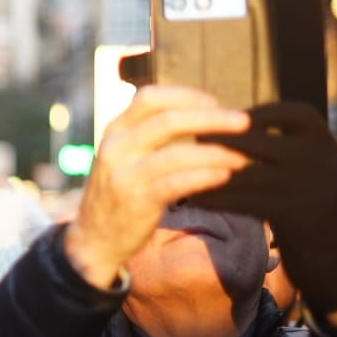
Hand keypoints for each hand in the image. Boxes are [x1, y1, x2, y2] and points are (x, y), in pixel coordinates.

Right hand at [63, 86, 250, 288]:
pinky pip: (177, 183)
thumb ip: (148, 135)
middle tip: (244, 123)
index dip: (186, 96)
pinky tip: (224, 176)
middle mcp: (115, 148)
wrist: (92, 240)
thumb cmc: (118, 194)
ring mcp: (124, 175)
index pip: (150, 98)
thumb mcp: (122, 156)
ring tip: (241, 157)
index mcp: (114, 131)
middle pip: (168, 120)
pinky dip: (205, 176)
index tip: (215, 102)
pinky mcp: (136, 201)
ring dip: (216, 153)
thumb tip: (200, 115)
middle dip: (212, 119)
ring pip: (177, 154)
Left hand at [193, 101, 336, 315]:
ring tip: (184, 169)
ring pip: (249, 172)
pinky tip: (197, 198)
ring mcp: (314, 188)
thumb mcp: (316, 175)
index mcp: (330, 147)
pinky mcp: (297, 217)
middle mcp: (328, 161)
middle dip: (225, 140)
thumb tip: (238, 126)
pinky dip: (218, 198)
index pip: (296, 113)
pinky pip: (246, 201)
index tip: (229, 117)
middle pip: (263, 140)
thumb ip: (291, 151)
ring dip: (212, 170)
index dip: (260, 112)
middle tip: (195, 141)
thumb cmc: (315, 216)